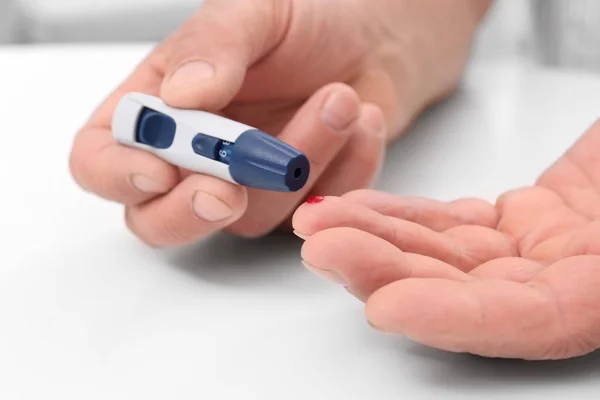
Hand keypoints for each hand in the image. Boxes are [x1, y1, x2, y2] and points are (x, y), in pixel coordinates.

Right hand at [69, 0, 487, 245]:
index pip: (99, 158)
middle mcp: (193, 156)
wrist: (372, 38)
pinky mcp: (296, 201)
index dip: (117, 173)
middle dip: (193, 211)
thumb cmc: (304, 20)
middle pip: (157, 221)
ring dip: (299, 161)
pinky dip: (345, 167)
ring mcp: (245, 186)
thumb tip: (180, 98)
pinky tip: (363, 120)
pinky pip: (312, 210)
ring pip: (249, 216)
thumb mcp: (252, 11)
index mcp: (157, 107)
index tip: (158, 168)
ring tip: (341, 98)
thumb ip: (212, 47)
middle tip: (232, 187)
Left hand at [293, 119, 599, 359]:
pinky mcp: (522, 220)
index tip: (388, 306)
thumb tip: (577, 268)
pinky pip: (450, 223)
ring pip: (447, 256)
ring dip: (379, 240)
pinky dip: (400, 215)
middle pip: (469, 291)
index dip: (457, 319)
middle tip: (325, 247)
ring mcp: (544, 252)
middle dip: (389, 271)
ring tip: (321, 223)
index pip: (531, 320)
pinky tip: (355, 208)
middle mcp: (574, 280)